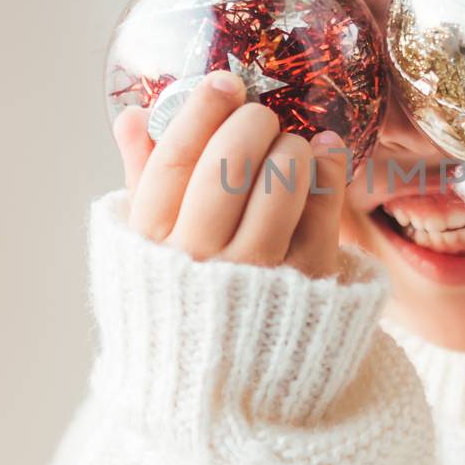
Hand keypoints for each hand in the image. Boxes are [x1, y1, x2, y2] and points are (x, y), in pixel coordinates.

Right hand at [113, 70, 347, 277]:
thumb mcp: (147, 245)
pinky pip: (324, 212)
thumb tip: (135, 117)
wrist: (227, 381)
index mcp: (152, 245)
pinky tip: (326, 153)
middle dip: (251, 125)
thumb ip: (143, 179)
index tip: (223, 82)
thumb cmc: (186, 296)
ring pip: (279, 185)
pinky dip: (329, 171)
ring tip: (290, 146)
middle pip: (227, 167)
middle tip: (261, 116)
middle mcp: (201, 262)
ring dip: (290, 149)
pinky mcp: (310, 286)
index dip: (201, 112)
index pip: (173, 163)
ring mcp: (257, 276)